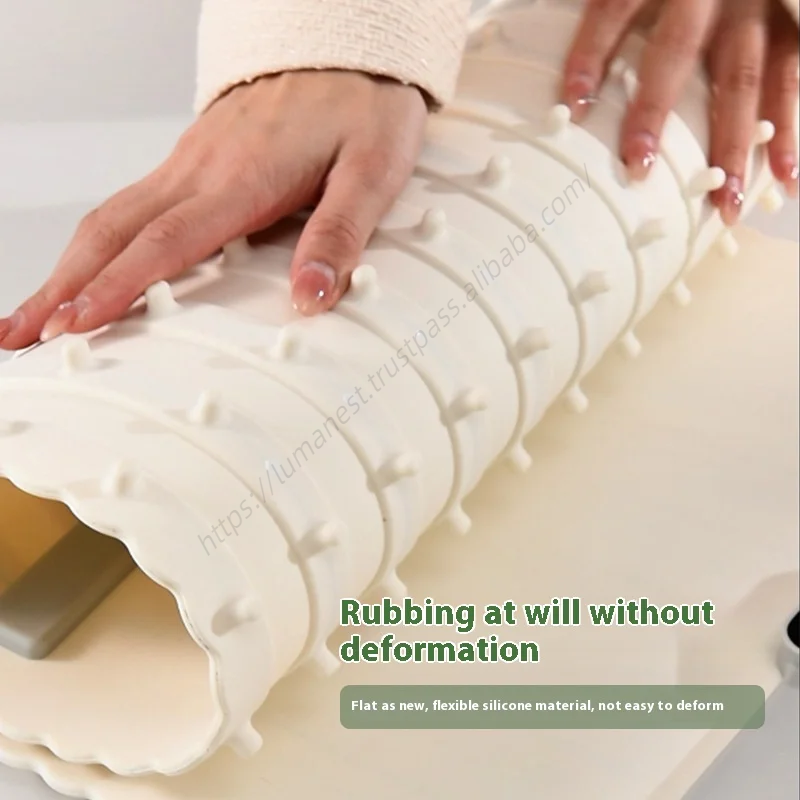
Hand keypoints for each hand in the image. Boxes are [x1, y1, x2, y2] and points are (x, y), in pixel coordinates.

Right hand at [0, 70, 426, 349]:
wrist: (343, 46)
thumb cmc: (362, 105)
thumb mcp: (372, 170)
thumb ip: (340, 232)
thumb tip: (312, 295)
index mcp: (242, 178)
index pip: (165, 240)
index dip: (117, 286)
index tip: (76, 324)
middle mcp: (200, 169)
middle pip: (113, 230)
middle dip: (63, 285)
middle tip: (22, 334)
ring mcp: (189, 162)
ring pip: (110, 215)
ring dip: (68, 266)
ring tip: (36, 313)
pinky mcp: (191, 160)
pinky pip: (129, 203)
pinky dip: (97, 243)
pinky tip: (88, 266)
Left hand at [561, 0, 798, 224]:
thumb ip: (614, 1)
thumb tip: (556, 58)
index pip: (613, 8)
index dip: (590, 55)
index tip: (573, 106)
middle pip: (676, 50)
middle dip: (655, 111)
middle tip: (637, 167)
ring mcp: (756, 5)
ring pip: (742, 78)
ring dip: (732, 145)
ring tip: (723, 207)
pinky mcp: (791, 21)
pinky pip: (790, 79)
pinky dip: (788, 132)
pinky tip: (783, 179)